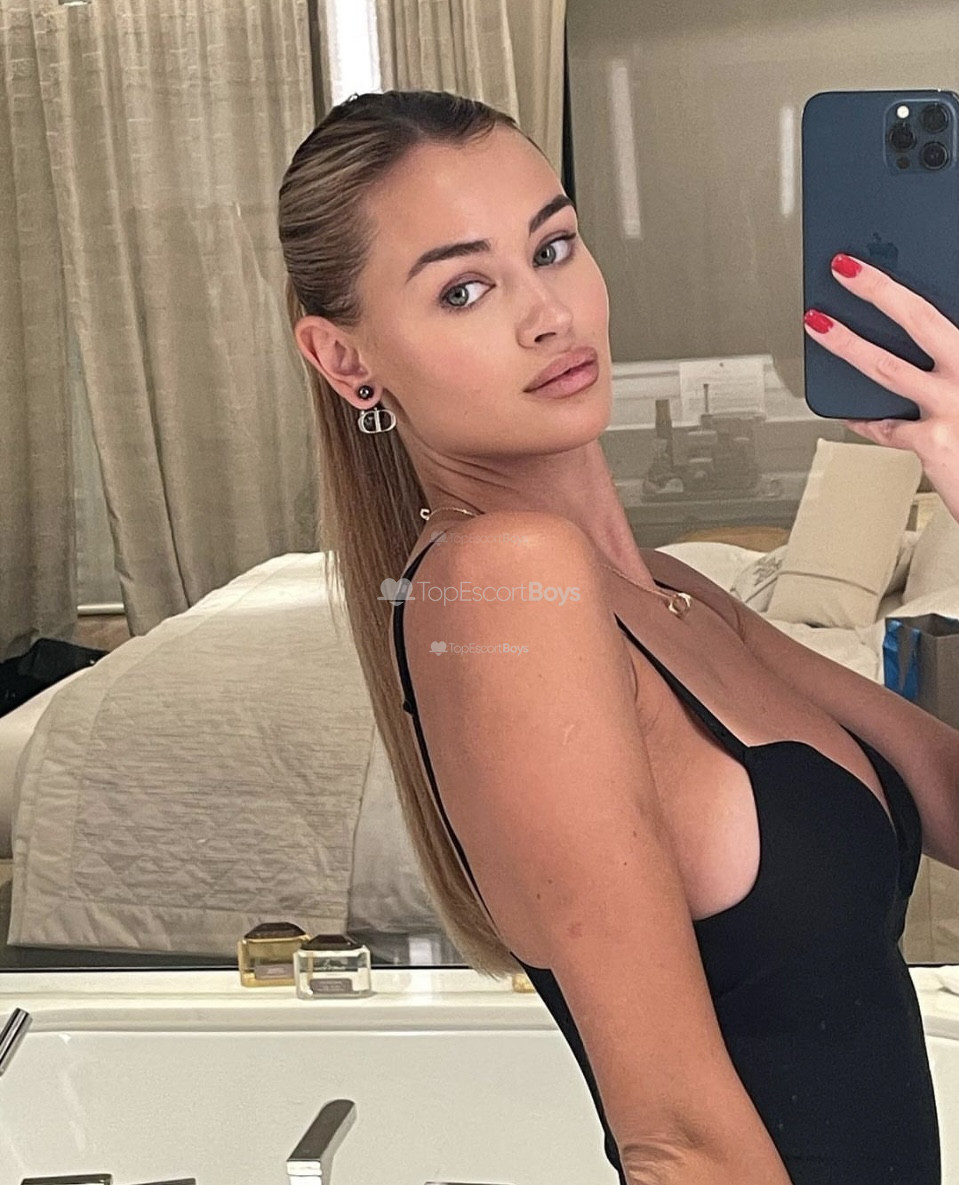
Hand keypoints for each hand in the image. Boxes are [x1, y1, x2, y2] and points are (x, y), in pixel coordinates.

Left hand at [803, 253, 958, 523]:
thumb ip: (950, 360)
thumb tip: (925, 336)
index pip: (943, 310)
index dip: (906, 283)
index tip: (879, 263)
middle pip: (921, 319)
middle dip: (879, 288)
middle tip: (845, 267)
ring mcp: (954, 406)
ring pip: (887, 367)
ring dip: (847, 342)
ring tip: (818, 324)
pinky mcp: (933, 442)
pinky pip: (884, 426)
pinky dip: (863, 418)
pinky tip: (847, 410)